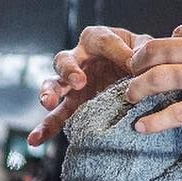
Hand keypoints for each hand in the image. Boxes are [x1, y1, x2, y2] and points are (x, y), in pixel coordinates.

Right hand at [27, 25, 146, 145]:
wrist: (141, 78)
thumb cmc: (141, 58)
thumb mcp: (146, 50)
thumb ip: (144, 52)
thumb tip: (137, 62)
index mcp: (98, 40)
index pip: (101, 41)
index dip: (115, 50)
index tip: (129, 62)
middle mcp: (79, 60)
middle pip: (65, 60)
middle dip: (70, 70)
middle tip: (79, 82)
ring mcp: (73, 84)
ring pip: (54, 86)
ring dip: (49, 94)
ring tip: (48, 103)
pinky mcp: (73, 105)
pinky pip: (56, 117)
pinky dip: (44, 128)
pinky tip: (36, 140)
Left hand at [118, 13, 181, 133]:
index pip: (175, 34)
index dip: (164, 49)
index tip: (160, 62)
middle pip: (155, 51)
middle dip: (137, 63)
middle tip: (130, 74)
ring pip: (159, 78)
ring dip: (137, 88)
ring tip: (129, 96)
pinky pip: (178, 112)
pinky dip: (155, 120)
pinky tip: (139, 127)